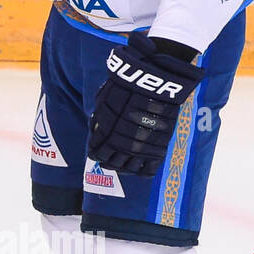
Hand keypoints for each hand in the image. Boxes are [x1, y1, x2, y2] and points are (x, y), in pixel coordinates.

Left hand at [86, 33, 204, 176]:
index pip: (97, 150)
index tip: (94, 153)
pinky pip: (148, 169)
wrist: (154, 81)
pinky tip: (137, 170)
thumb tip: (95, 130)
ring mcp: (141, 145)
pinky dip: (141, 172)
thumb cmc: (127, 85)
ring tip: (119, 166)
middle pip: (111, 162)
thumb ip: (100, 117)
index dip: (95, 153)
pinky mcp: (158, 146)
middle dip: (106, 162)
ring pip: (128, 168)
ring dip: (122, 169)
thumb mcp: (105, 99)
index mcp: (107, 131)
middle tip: (105, 161)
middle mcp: (122, 141)